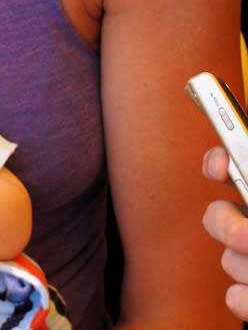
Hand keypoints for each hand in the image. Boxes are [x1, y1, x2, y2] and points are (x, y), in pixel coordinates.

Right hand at [203, 147, 247, 319]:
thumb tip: (228, 163)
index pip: (234, 164)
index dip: (218, 163)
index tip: (219, 167)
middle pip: (218, 216)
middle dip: (226, 226)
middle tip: (247, 240)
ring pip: (228, 259)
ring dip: (242, 266)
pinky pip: (236, 296)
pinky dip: (243, 299)